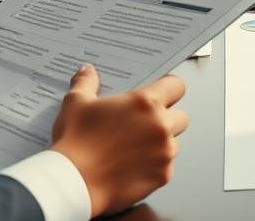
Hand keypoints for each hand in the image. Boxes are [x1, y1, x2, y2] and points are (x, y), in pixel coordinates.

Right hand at [50, 64, 188, 216]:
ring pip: (174, 143)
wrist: (74, 183)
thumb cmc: (76, 142)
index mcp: (145, 103)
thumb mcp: (76, 103)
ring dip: (160, 144)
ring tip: (133, 148)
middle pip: (181, 116)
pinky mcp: (162, 176)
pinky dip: (153, 166)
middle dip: (166, 118)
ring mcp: (164, 153)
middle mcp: (161, 126)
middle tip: (142, 124)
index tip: (159, 93)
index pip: (176, 86)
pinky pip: (166, 167)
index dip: (168, 88)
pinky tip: (131, 167)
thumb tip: (87, 71)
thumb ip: (86, 83)